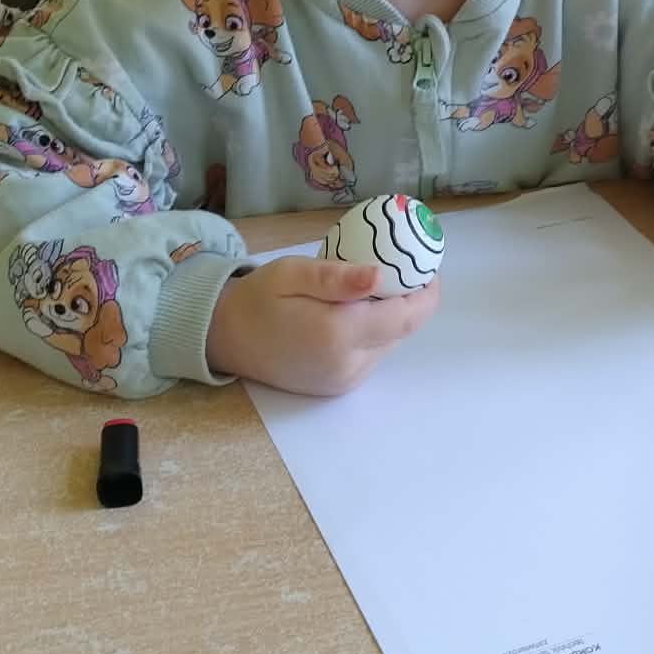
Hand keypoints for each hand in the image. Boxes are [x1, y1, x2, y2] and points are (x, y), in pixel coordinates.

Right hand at [206, 257, 439, 395]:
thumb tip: (380, 275)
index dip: (427, 292)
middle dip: (409, 299)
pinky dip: (373, 332)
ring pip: (390, 343)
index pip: (406, 315)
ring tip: (371, 288)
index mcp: (337, 335)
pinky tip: (353, 313)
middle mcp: (348, 364)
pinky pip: (372, 355)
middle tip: (399, 267)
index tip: (428, 266)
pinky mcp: (340, 387)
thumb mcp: (290, 274)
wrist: (226, 341)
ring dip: (390, 316)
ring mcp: (345, 381)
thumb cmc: (257, 300)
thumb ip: (336, 277)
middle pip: (402, 330)